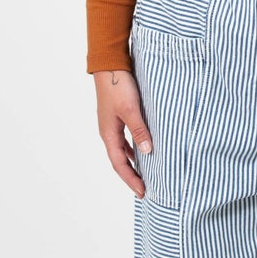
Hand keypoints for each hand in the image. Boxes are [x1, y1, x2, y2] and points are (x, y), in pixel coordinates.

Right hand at [93, 67, 151, 197]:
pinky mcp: (119, 116)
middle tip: (146, 189)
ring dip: (134, 163)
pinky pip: (126, 139)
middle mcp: (108, 132)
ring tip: (147, 174)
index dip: (131, 180)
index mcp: (108, 134)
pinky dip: (135, 148)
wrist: (110, 65)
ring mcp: (112, 124)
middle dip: (132, 176)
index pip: (120, 164)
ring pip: (123, 150)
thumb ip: (139, 131)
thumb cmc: (119, 86)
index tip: (143, 192)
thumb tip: (148, 152)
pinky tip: (145, 150)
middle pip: (120, 161)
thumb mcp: (131, 110)